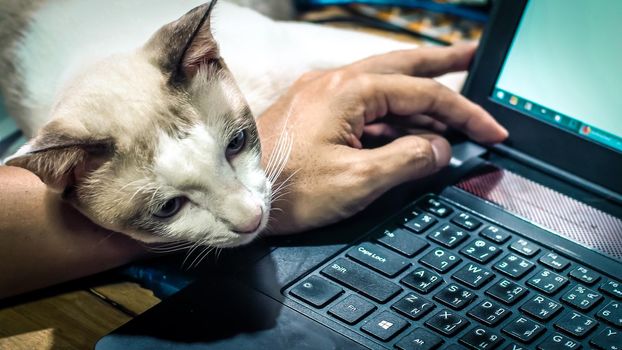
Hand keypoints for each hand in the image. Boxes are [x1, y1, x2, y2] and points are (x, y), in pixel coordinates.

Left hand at [257, 44, 507, 233]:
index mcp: (349, 92)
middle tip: (473, 57)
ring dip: (417, 91)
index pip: (423, 93)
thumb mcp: (357, 181)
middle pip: (403, 66)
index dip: (464, 113)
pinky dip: (391, 114)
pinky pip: (363, 106)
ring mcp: (322, 97)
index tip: (491, 130)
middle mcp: (335, 84)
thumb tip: (439, 148)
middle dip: (442, 64)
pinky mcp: (314, 115)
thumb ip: (407, 160)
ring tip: (448, 96)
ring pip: (383, 86)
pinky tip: (406, 127)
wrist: (236, 196)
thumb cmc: (286, 189)